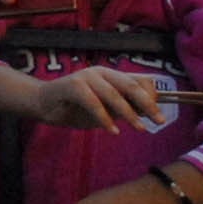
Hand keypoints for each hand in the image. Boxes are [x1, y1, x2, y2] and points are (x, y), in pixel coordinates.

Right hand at [31, 67, 165, 132]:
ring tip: (140, 128)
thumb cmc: (76, 108)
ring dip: (129, 113)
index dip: (152, 97)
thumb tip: (147, 112)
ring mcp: (86, 76)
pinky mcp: (72, 85)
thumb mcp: (105, 110)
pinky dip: (105, 119)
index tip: (157, 115)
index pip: (140, 81)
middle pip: (132, 85)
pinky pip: (93, 103)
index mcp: (112, 76)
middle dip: (148, 104)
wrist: (42, 104)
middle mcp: (101, 72)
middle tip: (160, 121)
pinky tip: (113, 131)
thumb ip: (123, 108)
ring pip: (114, 94)